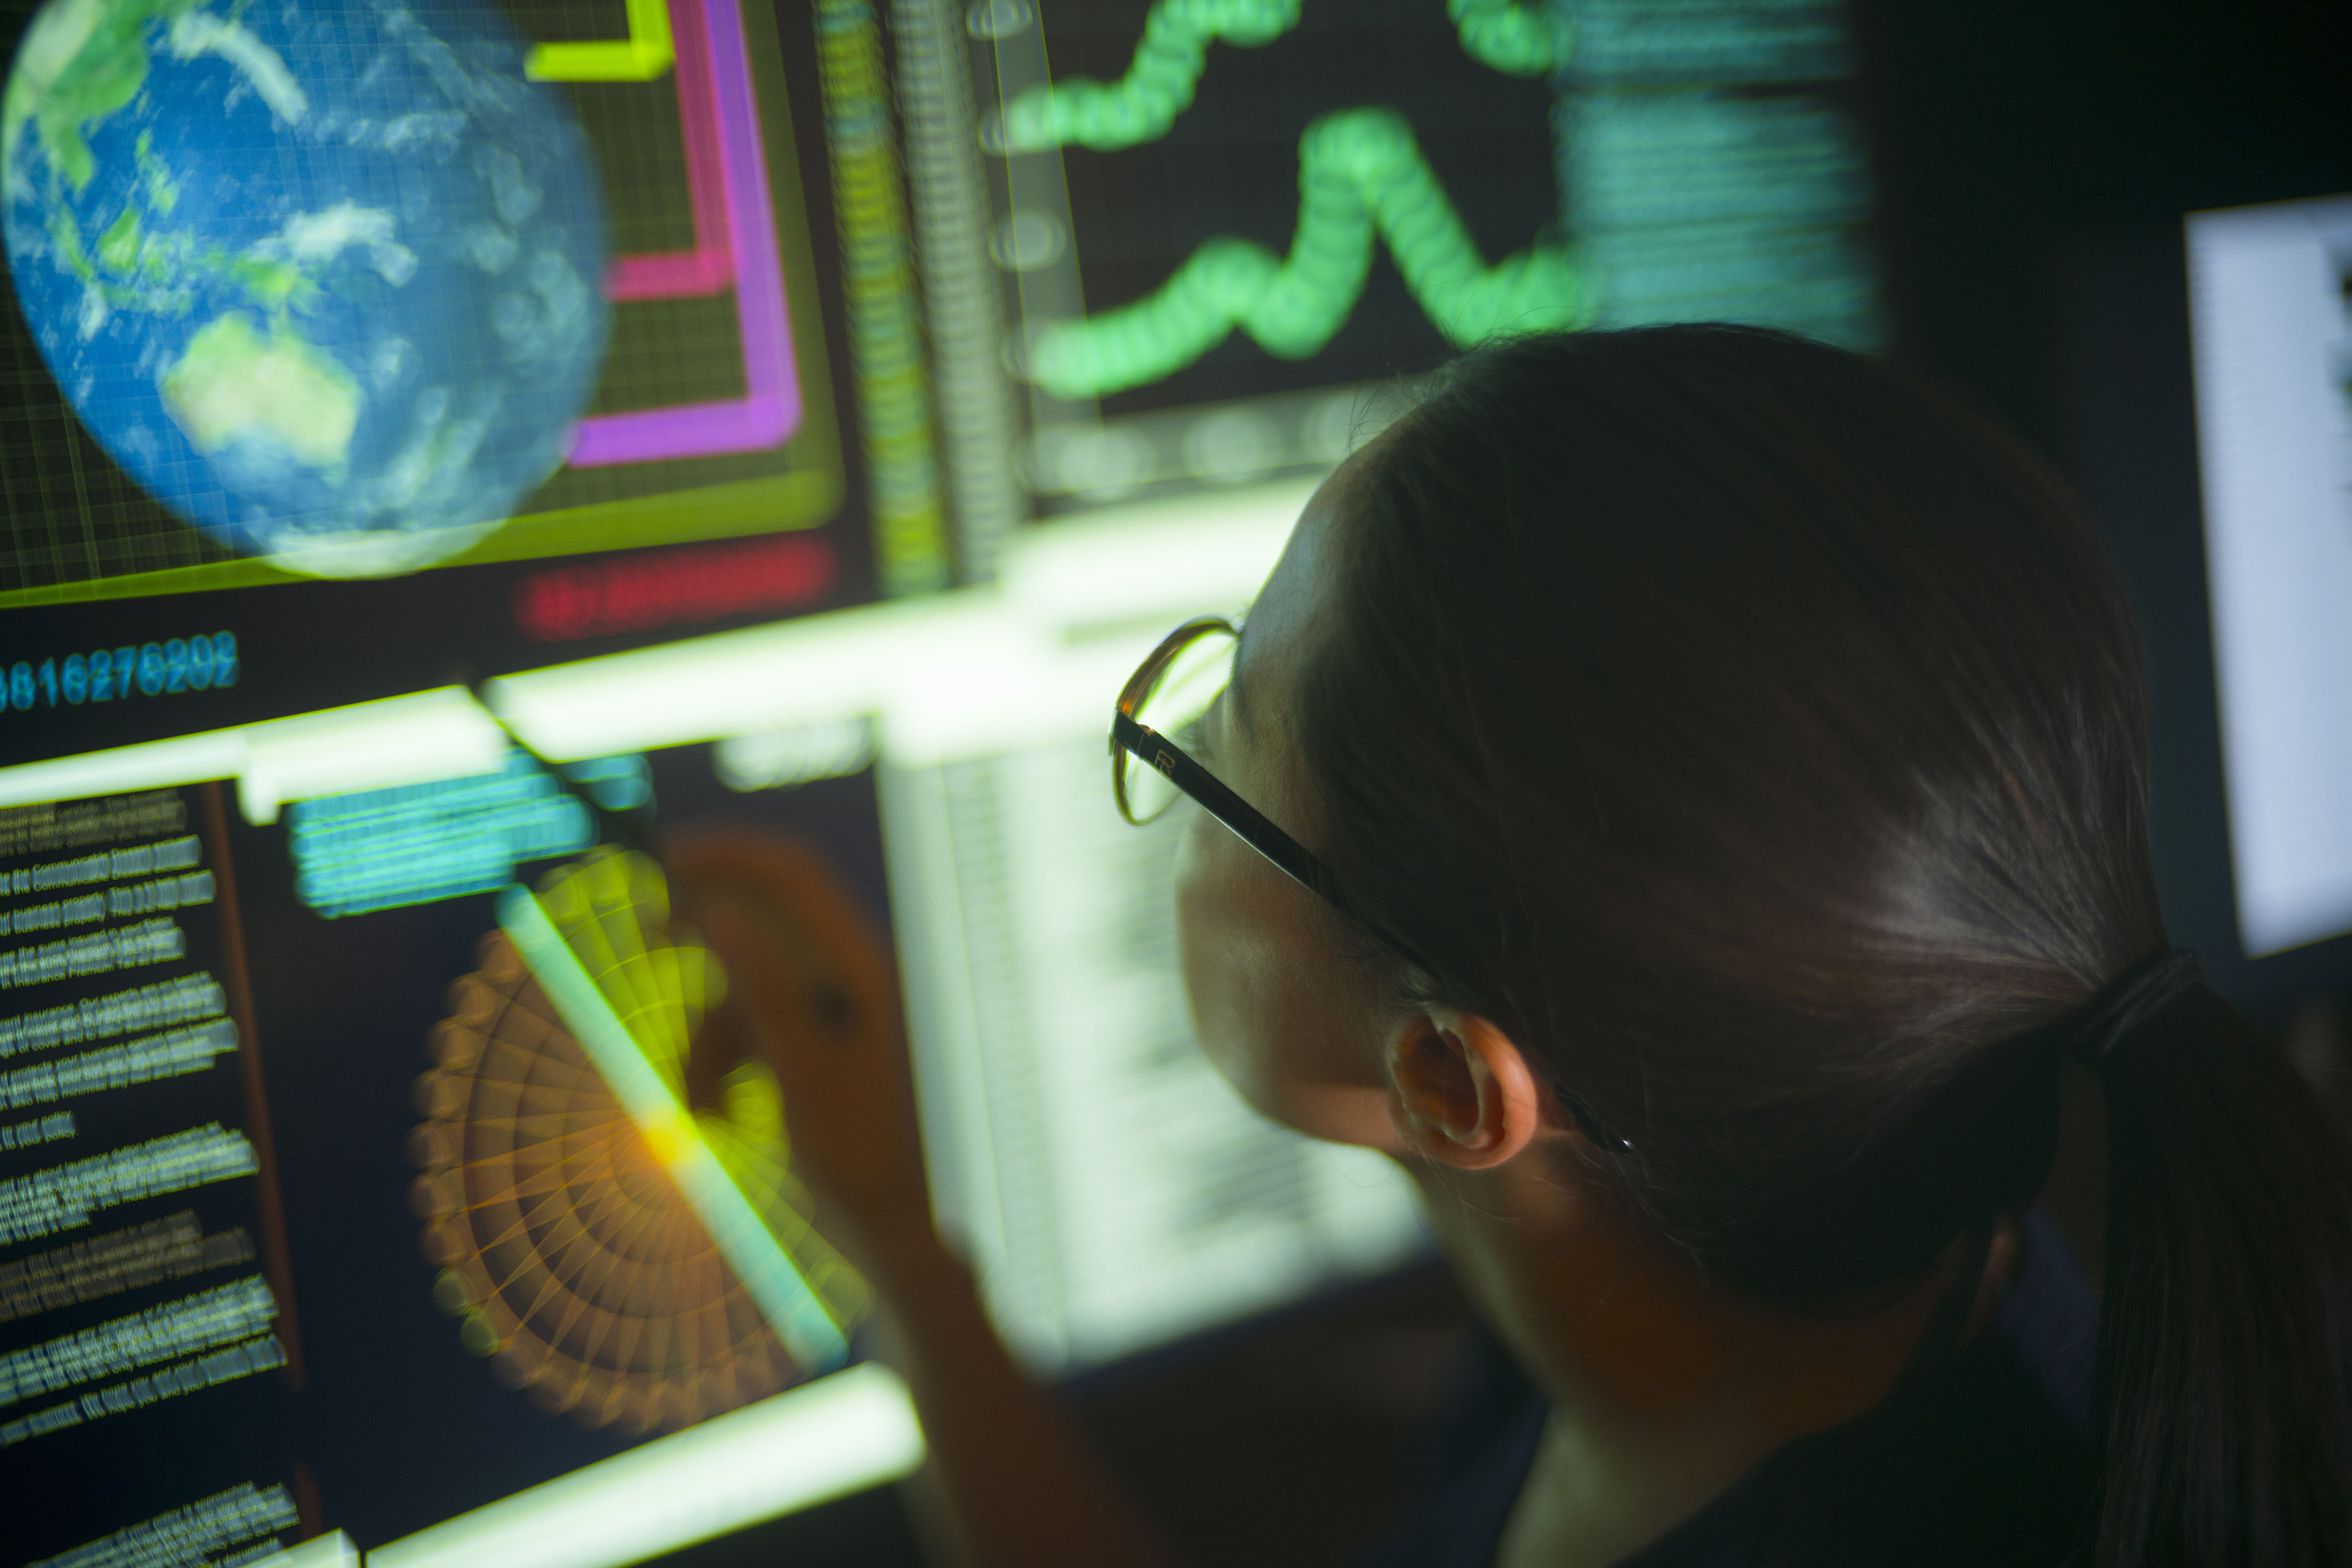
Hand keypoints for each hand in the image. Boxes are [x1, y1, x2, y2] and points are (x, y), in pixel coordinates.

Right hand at [667, 828, 941, 1279]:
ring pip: (749, 988)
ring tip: (701, 1110)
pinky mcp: (823, 1045)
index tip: (664, 857)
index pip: (793, 875)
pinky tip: (718, 1117)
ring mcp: (839, 1012)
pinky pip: (758, 1028)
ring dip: (710, 1039)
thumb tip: (718, 913)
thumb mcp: (799, 1073)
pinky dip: (728, 1063)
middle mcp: (856, 978)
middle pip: (766, 923)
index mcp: (863, 970)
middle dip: (706, 939)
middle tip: (648, 935)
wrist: (893, 1231)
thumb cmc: (859, 1159)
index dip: (729, 852)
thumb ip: (764, 989)